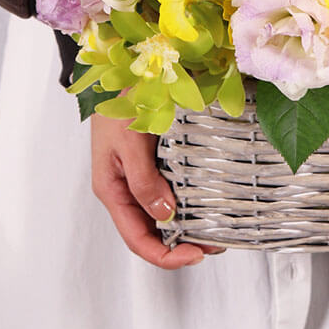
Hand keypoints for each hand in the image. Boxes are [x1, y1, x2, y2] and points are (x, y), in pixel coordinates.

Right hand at [90, 113, 224, 267]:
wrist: (120, 73)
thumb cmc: (117, 105)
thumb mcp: (129, 144)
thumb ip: (144, 181)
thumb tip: (164, 215)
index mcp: (112, 190)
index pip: (137, 238)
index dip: (165, 255)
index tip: (195, 255)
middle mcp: (124, 190)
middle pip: (151, 231)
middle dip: (181, 245)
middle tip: (214, 244)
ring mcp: (137, 178)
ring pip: (161, 214)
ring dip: (186, 226)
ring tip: (215, 229)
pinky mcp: (150, 164)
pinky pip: (167, 192)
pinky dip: (185, 203)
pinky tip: (204, 202)